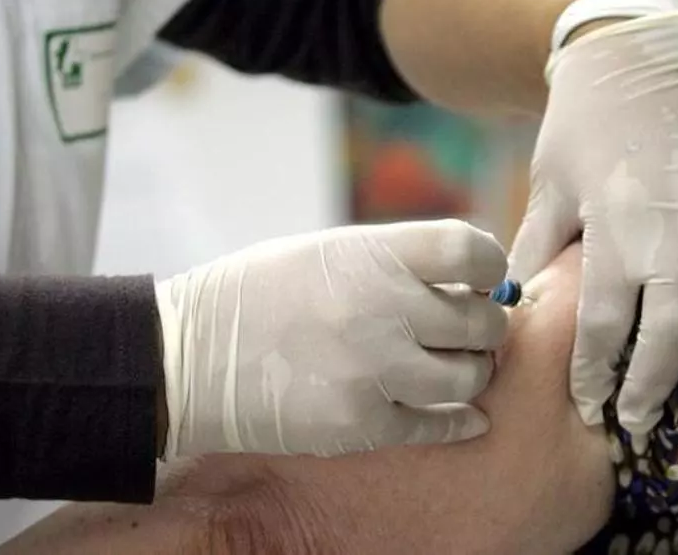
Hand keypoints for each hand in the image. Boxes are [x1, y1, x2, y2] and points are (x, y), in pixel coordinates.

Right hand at [155, 219, 508, 458]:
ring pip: (470, 377)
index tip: (482, 281)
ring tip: (449, 368)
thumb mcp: (329, 252)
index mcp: (374, 254)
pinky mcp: (361, 422)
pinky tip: (461, 416)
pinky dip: (457, 421)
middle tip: (467, 331)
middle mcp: (382, 308)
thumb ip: (400, 261)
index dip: (489, 267)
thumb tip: (472, 278)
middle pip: (482, 320)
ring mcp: (374, 369)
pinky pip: (439, 424)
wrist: (188, 359)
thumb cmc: (260, 295)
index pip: (473, 252)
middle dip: (484, 326)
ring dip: (470, 374)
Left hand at [509, 11, 677, 442]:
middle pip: (668, 336)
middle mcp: (672, 235)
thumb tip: (510, 306)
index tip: (589, 406)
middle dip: (650, 388)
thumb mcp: (548, 187)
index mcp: (613, 234)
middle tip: (637, 421)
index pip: (602, 329)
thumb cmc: (582, 127)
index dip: (594, 377)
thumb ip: (536, 249)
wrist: (638, 58)